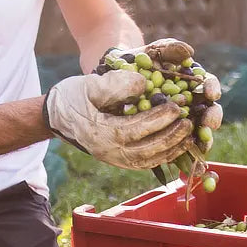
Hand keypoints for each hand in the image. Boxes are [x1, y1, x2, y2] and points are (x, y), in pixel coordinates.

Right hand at [44, 69, 193, 170]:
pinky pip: (146, 163)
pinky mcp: (120, 160)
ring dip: (171, 149)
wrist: (58, 115)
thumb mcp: (90, 84)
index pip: (134, 129)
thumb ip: (116, 84)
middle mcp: (109, 152)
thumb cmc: (74, 96)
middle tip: (188, 122)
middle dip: (170, 137)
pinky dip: (164, 156)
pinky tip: (178, 144)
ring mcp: (115, 159)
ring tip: (189, 135)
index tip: (175, 107)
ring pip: (148, 161)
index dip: (157, 120)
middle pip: (145, 151)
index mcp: (101, 133)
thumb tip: (144, 84)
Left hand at [101, 38, 222, 149]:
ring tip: (203, 143)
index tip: (211, 93)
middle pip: (209, 111)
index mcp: (192, 82)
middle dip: (212, 117)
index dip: (212, 88)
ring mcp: (181, 121)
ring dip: (204, 138)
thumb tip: (189, 51)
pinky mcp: (167, 137)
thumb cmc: (137, 62)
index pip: (208, 85)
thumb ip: (169, 48)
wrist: (115, 80)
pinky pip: (179, 147)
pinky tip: (190, 159)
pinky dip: (186, 153)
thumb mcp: (152, 52)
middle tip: (209, 122)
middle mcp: (191, 103)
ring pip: (198, 131)